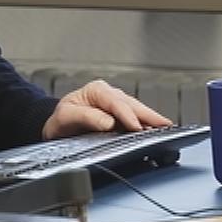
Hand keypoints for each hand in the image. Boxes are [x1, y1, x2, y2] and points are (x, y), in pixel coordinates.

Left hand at [43, 79, 170, 139]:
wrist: (55, 126)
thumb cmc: (60, 121)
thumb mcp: (66, 117)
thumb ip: (87, 118)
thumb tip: (109, 123)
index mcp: (96, 91)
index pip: (116, 103)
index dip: (128, 115)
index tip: (137, 127)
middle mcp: (108, 95)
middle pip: (132, 104)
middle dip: (149, 115)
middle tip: (164, 125)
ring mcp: (115, 104)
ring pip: (136, 110)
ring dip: (151, 119)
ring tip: (165, 127)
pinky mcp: (118, 115)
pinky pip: (134, 118)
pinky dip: (146, 124)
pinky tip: (155, 130)